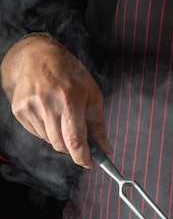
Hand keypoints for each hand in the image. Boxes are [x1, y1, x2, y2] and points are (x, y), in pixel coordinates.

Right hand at [0, 34, 111, 167]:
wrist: (36, 56)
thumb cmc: (69, 73)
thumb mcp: (92, 95)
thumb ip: (98, 125)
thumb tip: (106, 149)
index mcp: (69, 100)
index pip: (75, 140)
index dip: (83, 157)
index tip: (90, 163)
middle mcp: (47, 104)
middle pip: (61, 145)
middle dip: (73, 147)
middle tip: (80, 138)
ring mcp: (30, 108)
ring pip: (49, 141)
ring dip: (59, 137)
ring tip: (62, 116)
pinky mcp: (19, 110)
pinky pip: (37, 134)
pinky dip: (47, 130)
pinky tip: (49, 112)